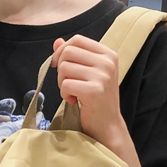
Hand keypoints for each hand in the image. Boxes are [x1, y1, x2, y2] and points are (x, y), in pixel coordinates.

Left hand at [51, 35, 127, 150]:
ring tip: (73, 93)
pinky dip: (64, 94)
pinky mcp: (94, 90)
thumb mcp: (89, 74)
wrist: (108, 126)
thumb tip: (57, 41)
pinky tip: (74, 101)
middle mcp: (107, 62)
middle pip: (68, 52)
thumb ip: (75, 56)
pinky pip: (66, 84)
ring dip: (62, 83)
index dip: (62, 50)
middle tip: (68, 83)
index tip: (57, 64)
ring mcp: (102, 76)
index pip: (77, 40)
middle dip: (61, 68)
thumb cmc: (97, 100)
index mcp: (108, 54)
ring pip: (64, 67)